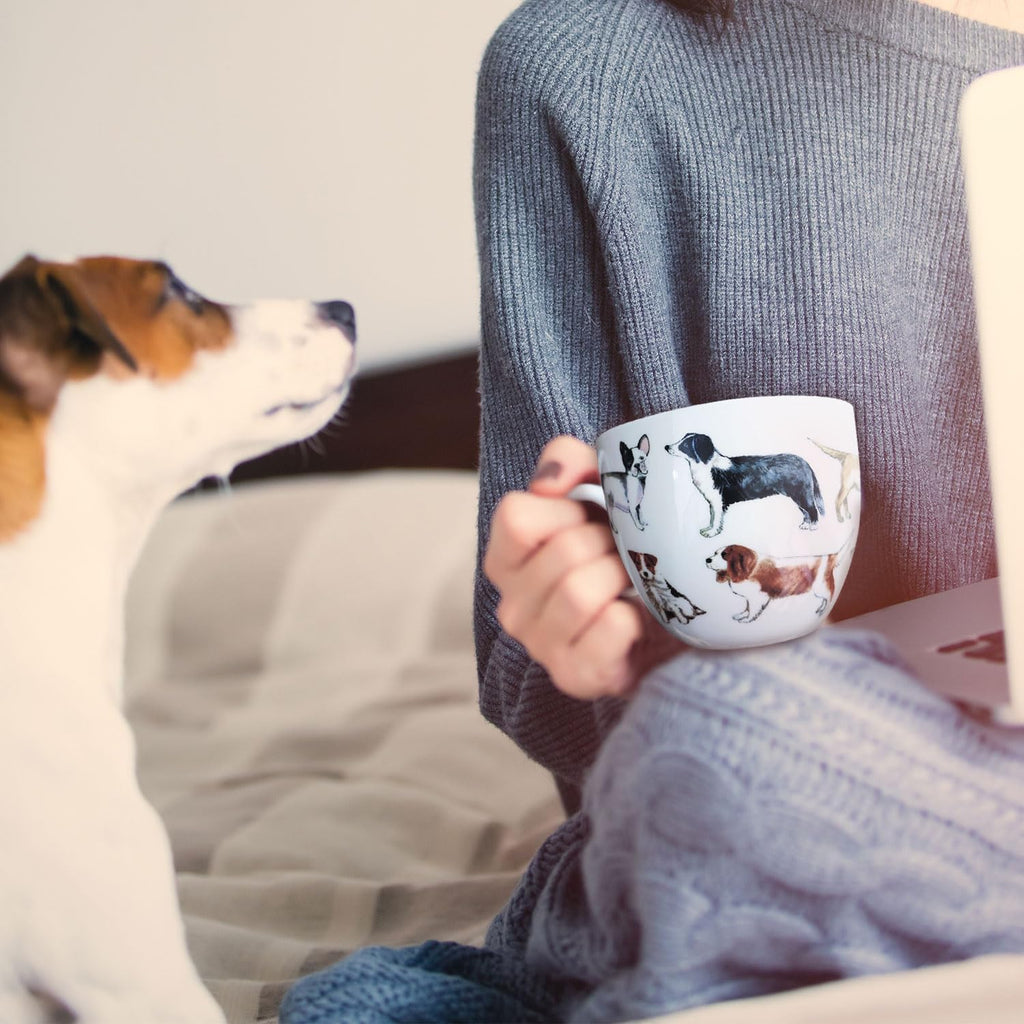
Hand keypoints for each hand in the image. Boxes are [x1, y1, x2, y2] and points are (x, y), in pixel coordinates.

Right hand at [484, 435, 687, 699]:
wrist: (658, 625)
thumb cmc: (615, 554)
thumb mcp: (593, 492)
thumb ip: (567, 461)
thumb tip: (550, 481)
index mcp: (505, 560)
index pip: (515, 516)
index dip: (562, 510)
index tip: (585, 518)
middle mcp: (512, 606)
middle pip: (563, 552)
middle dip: (609, 543)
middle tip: (623, 552)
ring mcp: (540, 645)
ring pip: (580, 590)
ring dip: (622, 576)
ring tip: (632, 581)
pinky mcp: (575, 675)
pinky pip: (611, 627)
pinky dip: (635, 615)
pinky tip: (636, 618)